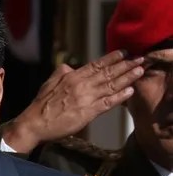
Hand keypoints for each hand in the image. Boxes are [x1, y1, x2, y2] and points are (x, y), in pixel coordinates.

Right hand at [2, 51, 143, 154]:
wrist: (35, 124)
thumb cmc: (41, 105)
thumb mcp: (49, 83)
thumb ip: (61, 73)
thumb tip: (69, 66)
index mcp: (72, 76)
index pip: (96, 64)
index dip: (112, 58)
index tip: (125, 52)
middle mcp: (81, 85)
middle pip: (108, 73)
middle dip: (126, 65)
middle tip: (141, 58)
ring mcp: (86, 98)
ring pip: (111, 85)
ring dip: (127, 78)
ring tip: (140, 71)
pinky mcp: (88, 113)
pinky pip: (108, 103)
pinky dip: (120, 97)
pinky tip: (130, 91)